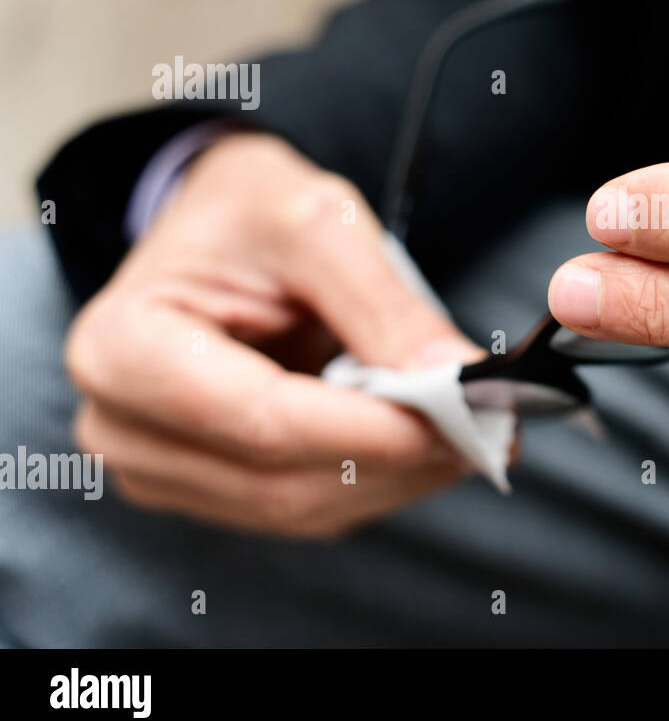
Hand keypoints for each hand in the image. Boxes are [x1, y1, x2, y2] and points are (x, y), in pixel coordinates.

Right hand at [66, 133, 481, 537]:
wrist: (217, 228)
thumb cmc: (250, 212)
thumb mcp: (318, 223)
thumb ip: (384, 306)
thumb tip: (458, 379)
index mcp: (124, 347)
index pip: (260, 418)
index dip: (366, 429)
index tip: (458, 417)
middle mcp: (124, 425)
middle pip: (280, 480)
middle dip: (397, 459)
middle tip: (493, 426)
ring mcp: (160, 468)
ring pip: (300, 509)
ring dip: (398, 480)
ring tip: (476, 433)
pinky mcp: (207, 487)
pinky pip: (303, 508)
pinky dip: (377, 481)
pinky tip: (431, 446)